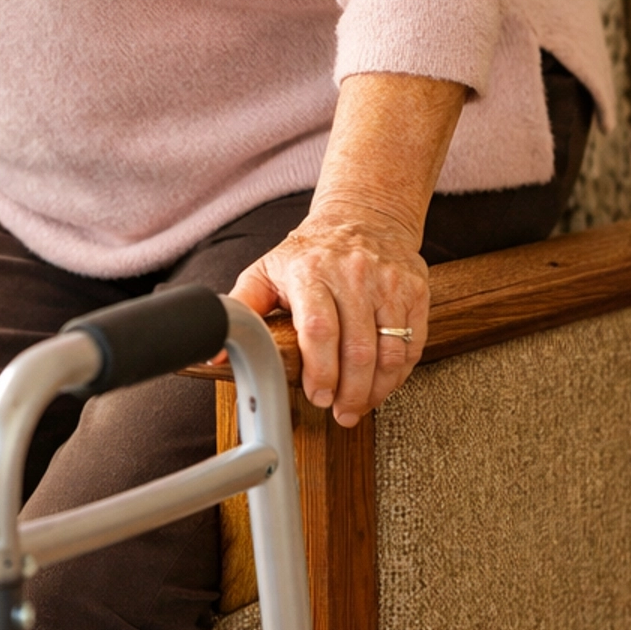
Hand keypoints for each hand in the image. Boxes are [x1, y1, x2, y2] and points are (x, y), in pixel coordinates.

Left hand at [228, 209, 428, 426]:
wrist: (363, 217)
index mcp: (310, 271)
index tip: (317, 396)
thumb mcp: (267, 271)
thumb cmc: (310, 252)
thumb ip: (242, 309)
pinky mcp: (414, 290)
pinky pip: (412, 343)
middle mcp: (353, 275)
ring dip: (376, 389)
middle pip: (357, 348)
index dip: (320, 371)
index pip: (319, 329)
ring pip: (389, 350)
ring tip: (360, 405)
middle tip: (340, 412)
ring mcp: (388, 283)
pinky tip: (382, 384)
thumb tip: (216, 351)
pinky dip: (398, 373)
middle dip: (349, 391)